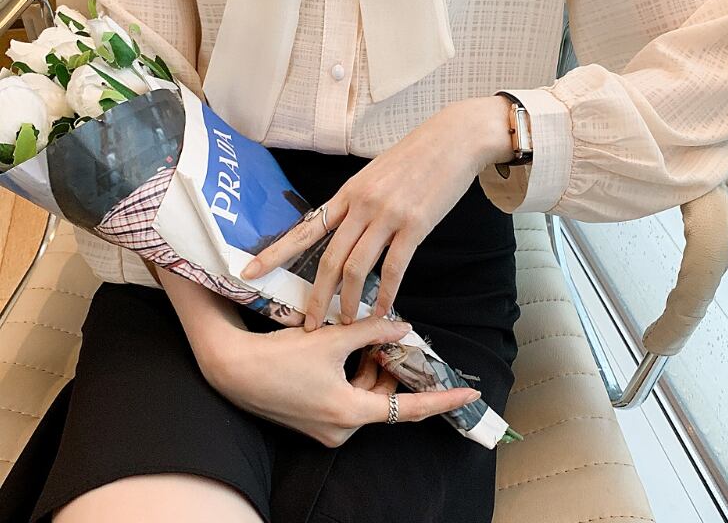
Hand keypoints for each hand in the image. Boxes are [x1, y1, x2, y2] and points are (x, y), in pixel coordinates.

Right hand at [202, 314, 480, 447]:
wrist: (233, 369)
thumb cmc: (281, 355)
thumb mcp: (332, 338)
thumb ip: (372, 331)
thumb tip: (403, 326)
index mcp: (349, 412)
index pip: (408, 409)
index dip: (441, 400)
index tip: (469, 395)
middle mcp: (340, 428)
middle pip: (382, 397)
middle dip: (389, 366)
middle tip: (389, 336)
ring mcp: (325, 426)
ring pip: (364, 394)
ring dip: (368, 367)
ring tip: (361, 336)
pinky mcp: (312, 419)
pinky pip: (346, 397)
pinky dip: (351, 373)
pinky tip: (343, 347)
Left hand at [240, 96, 515, 328]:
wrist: (453, 139)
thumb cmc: (415, 154)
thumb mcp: (376, 173)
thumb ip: (358, 200)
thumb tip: (345, 225)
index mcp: (348, 192)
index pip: (305, 229)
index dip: (275, 253)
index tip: (250, 271)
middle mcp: (362, 205)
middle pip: (328, 259)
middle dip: (316, 296)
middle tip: (308, 323)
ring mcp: (388, 216)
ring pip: (356, 268)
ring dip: (348, 301)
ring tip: (345, 322)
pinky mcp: (415, 225)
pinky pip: (394, 268)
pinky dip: (385, 294)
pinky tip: (382, 309)